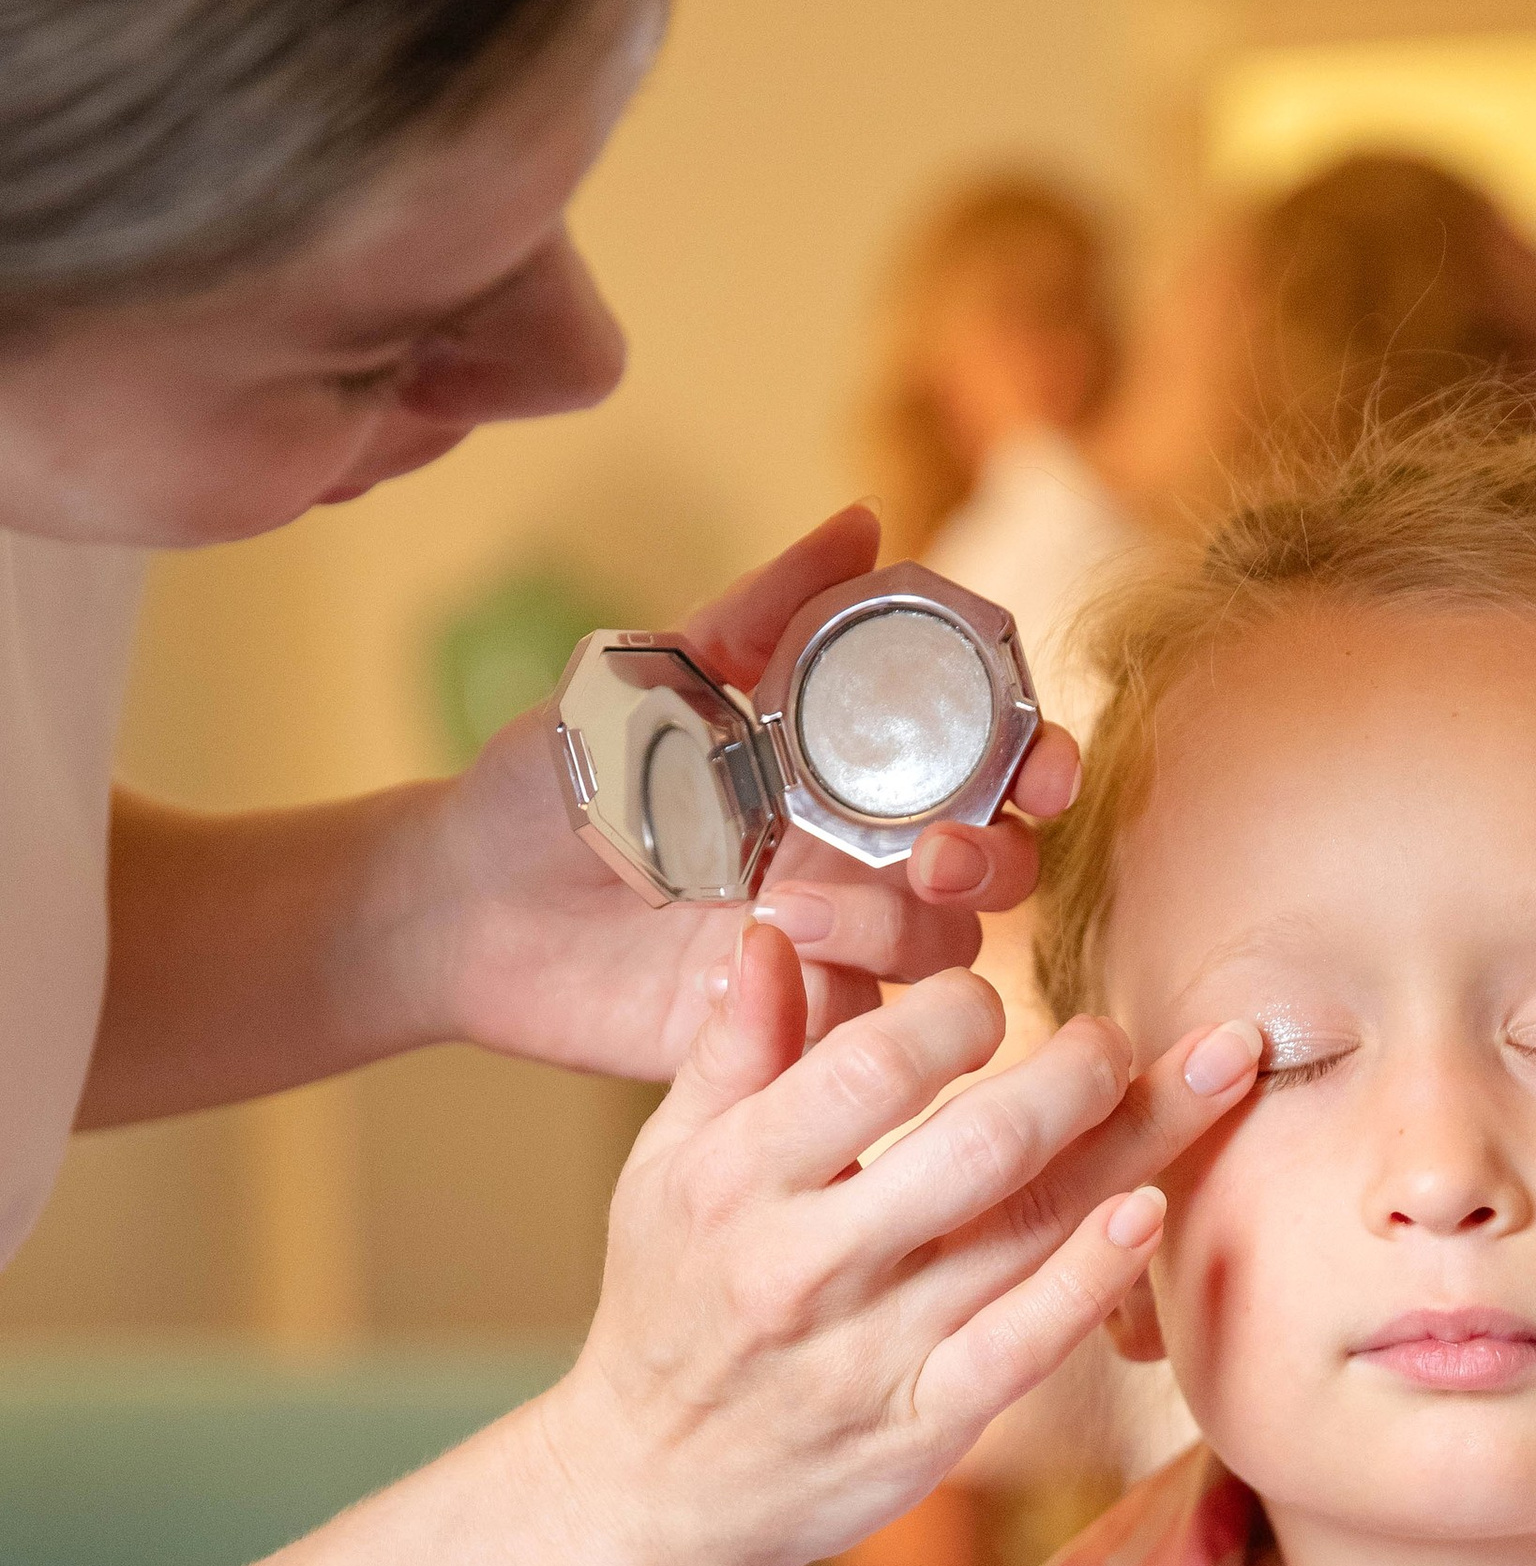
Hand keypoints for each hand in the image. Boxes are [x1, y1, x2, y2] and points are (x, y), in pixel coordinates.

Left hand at [422, 503, 1080, 1079]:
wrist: (462, 904)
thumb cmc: (555, 780)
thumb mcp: (650, 679)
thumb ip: (757, 617)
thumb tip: (863, 523)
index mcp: (847, 775)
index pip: (987, 766)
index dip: (1041, 764)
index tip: (1044, 766)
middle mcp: (858, 865)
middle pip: (997, 871)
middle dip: (994, 861)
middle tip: (931, 857)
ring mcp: (828, 953)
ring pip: (944, 960)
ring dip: (891, 936)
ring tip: (775, 916)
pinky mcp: (784, 1035)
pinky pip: (861, 1042)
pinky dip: (829, 1011)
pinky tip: (746, 974)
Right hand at [531, 921, 1259, 1565]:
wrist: (648, 1491)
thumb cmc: (669, 1309)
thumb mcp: (668, 1169)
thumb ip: (734, 1051)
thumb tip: (779, 932)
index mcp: (738, 1180)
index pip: (872, 1069)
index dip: (956, 1012)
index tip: (990, 996)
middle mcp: (805, 1264)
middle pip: (978, 1143)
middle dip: (1080, 1071)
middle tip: (1124, 1033)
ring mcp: (870, 1352)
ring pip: (1024, 1232)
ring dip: (1137, 1145)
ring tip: (1216, 1074)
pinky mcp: (921, 1428)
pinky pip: (1027, 1343)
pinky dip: (1093, 1278)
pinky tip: (1151, 1213)